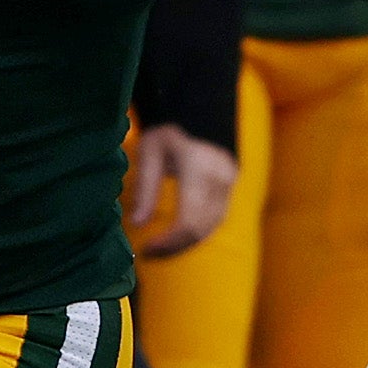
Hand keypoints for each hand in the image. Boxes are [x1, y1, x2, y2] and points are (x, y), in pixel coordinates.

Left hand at [123, 125, 237, 257]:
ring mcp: (228, 186)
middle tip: (149, 254)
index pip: (188, 221)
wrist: (200, 113)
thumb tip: (138, 224)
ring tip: (161, 248)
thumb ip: (146, 188)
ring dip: (185, 243)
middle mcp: (219, 182)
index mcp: (198, 171)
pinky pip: (215, 221)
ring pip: (209, 229)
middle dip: (174, 247)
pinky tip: (177, 236)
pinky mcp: (230, 190)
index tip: (146, 249)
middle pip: (200, 230)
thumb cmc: (170, 130)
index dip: (168, 242)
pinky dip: (196, 234)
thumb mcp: (150, 152)